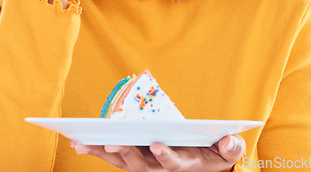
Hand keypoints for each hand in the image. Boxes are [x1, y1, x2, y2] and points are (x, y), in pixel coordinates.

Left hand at [71, 134, 244, 171]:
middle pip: (140, 165)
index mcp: (183, 165)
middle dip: (126, 153)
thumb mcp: (228, 150)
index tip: (157, 144)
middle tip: (111, 142)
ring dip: (103, 153)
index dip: (165, 156)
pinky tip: (80, 144)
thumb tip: (228, 141)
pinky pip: (114, 158)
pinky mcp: (134, 160)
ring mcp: (144, 166)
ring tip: (83, 142)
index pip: (172, 164)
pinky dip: (97, 151)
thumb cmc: (213, 154)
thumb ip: (231, 146)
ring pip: (122, 162)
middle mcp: (159, 169)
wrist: (201, 164)